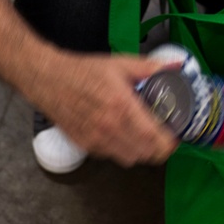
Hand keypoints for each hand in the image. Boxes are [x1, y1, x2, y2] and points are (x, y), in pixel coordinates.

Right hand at [24, 52, 179, 167]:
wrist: (48, 80)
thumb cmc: (83, 71)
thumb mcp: (119, 64)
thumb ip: (149, 68)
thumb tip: (175, 67)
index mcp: (122, 106)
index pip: (155, 138)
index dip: (170, 142)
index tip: (176, 136)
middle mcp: (111, 128)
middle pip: (147, 154)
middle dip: (160, 149)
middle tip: (163, 137)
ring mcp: (97, 140)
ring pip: (130, 159)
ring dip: (141, 152)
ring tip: (144, 138)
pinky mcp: (86, 145)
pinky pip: (112, 156)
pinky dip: (122, 150)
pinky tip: (122, 135)